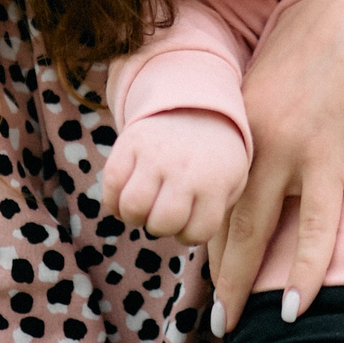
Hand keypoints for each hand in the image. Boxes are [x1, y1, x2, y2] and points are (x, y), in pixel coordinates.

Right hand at [100, 111, 248, 249]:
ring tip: (145, 206)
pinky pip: (110, 185)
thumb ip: (218, 211)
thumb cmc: (216, 157)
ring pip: (132, 207)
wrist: (198, 105)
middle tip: (165, 213)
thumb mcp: (233, 180)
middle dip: (161, 228)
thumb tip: (188, 237)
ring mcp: (155, 155)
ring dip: (135, 216)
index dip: (189, 235)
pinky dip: (114, 201)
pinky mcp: (130, 143)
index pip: (196, 233)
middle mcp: (184, 169)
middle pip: (161, 223)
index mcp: (215, 181)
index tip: (190, 221)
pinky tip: (126, 197)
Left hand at [215, 0, 343, 329]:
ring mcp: (290, 149)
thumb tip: (272, 100)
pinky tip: (295, 308)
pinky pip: (315, 228)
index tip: (206, 257)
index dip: (207, 225)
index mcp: (242, 112)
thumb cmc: (342, 25)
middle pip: (223, 214)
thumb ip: (271, 87)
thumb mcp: (287, 53)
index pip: (216, 184)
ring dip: (241, 281)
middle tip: (212, 311)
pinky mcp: (331, 159)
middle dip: (215, 267)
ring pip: (254, 230)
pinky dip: (305, 271)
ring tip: (231, 324)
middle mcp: (255, 136)